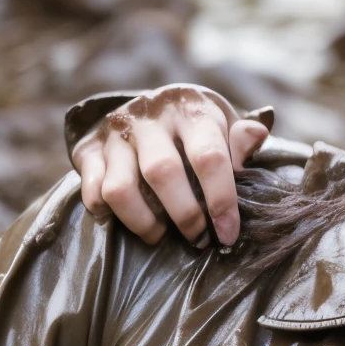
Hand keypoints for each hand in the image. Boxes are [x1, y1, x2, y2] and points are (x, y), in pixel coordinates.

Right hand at [72, 84, 267, 247]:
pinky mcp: (89, 149)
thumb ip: (241, 138)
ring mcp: (115, 133)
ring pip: (120, 188)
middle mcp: (149, 117)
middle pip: (163, 173)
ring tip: (160, 235)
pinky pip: (91, 191)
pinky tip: (130, 221)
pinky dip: (108, 215)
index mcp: (191, 109)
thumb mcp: (224, 124)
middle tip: (198, 239)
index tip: (228, 233)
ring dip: (144, 222)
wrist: (149, 106)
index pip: (208, 156)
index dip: (221, 200)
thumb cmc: (197, 125)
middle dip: (185, 216)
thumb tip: (255, 136)